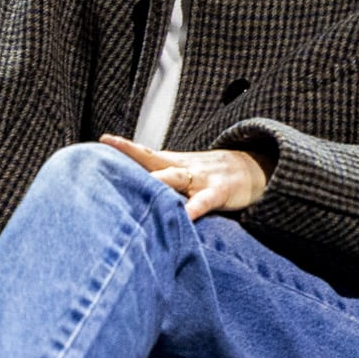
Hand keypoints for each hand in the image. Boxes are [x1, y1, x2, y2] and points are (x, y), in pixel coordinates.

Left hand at [100, 134, 267, 220]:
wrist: (255, 169)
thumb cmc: (212, 176)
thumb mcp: (186, 173)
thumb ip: (161, 181)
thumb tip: (131, 192)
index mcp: (174, 163)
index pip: (145, 152)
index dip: (125, 147)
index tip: (103, 139)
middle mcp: (183, 168)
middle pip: (153, 160)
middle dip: (131, 157)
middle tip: (105, 162)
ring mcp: (200, 179)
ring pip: (174, 178)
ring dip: (156, 182)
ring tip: (136, 188)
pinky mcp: (218, 192)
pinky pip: (203, 202)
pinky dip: (193, 210)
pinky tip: (184, 218)